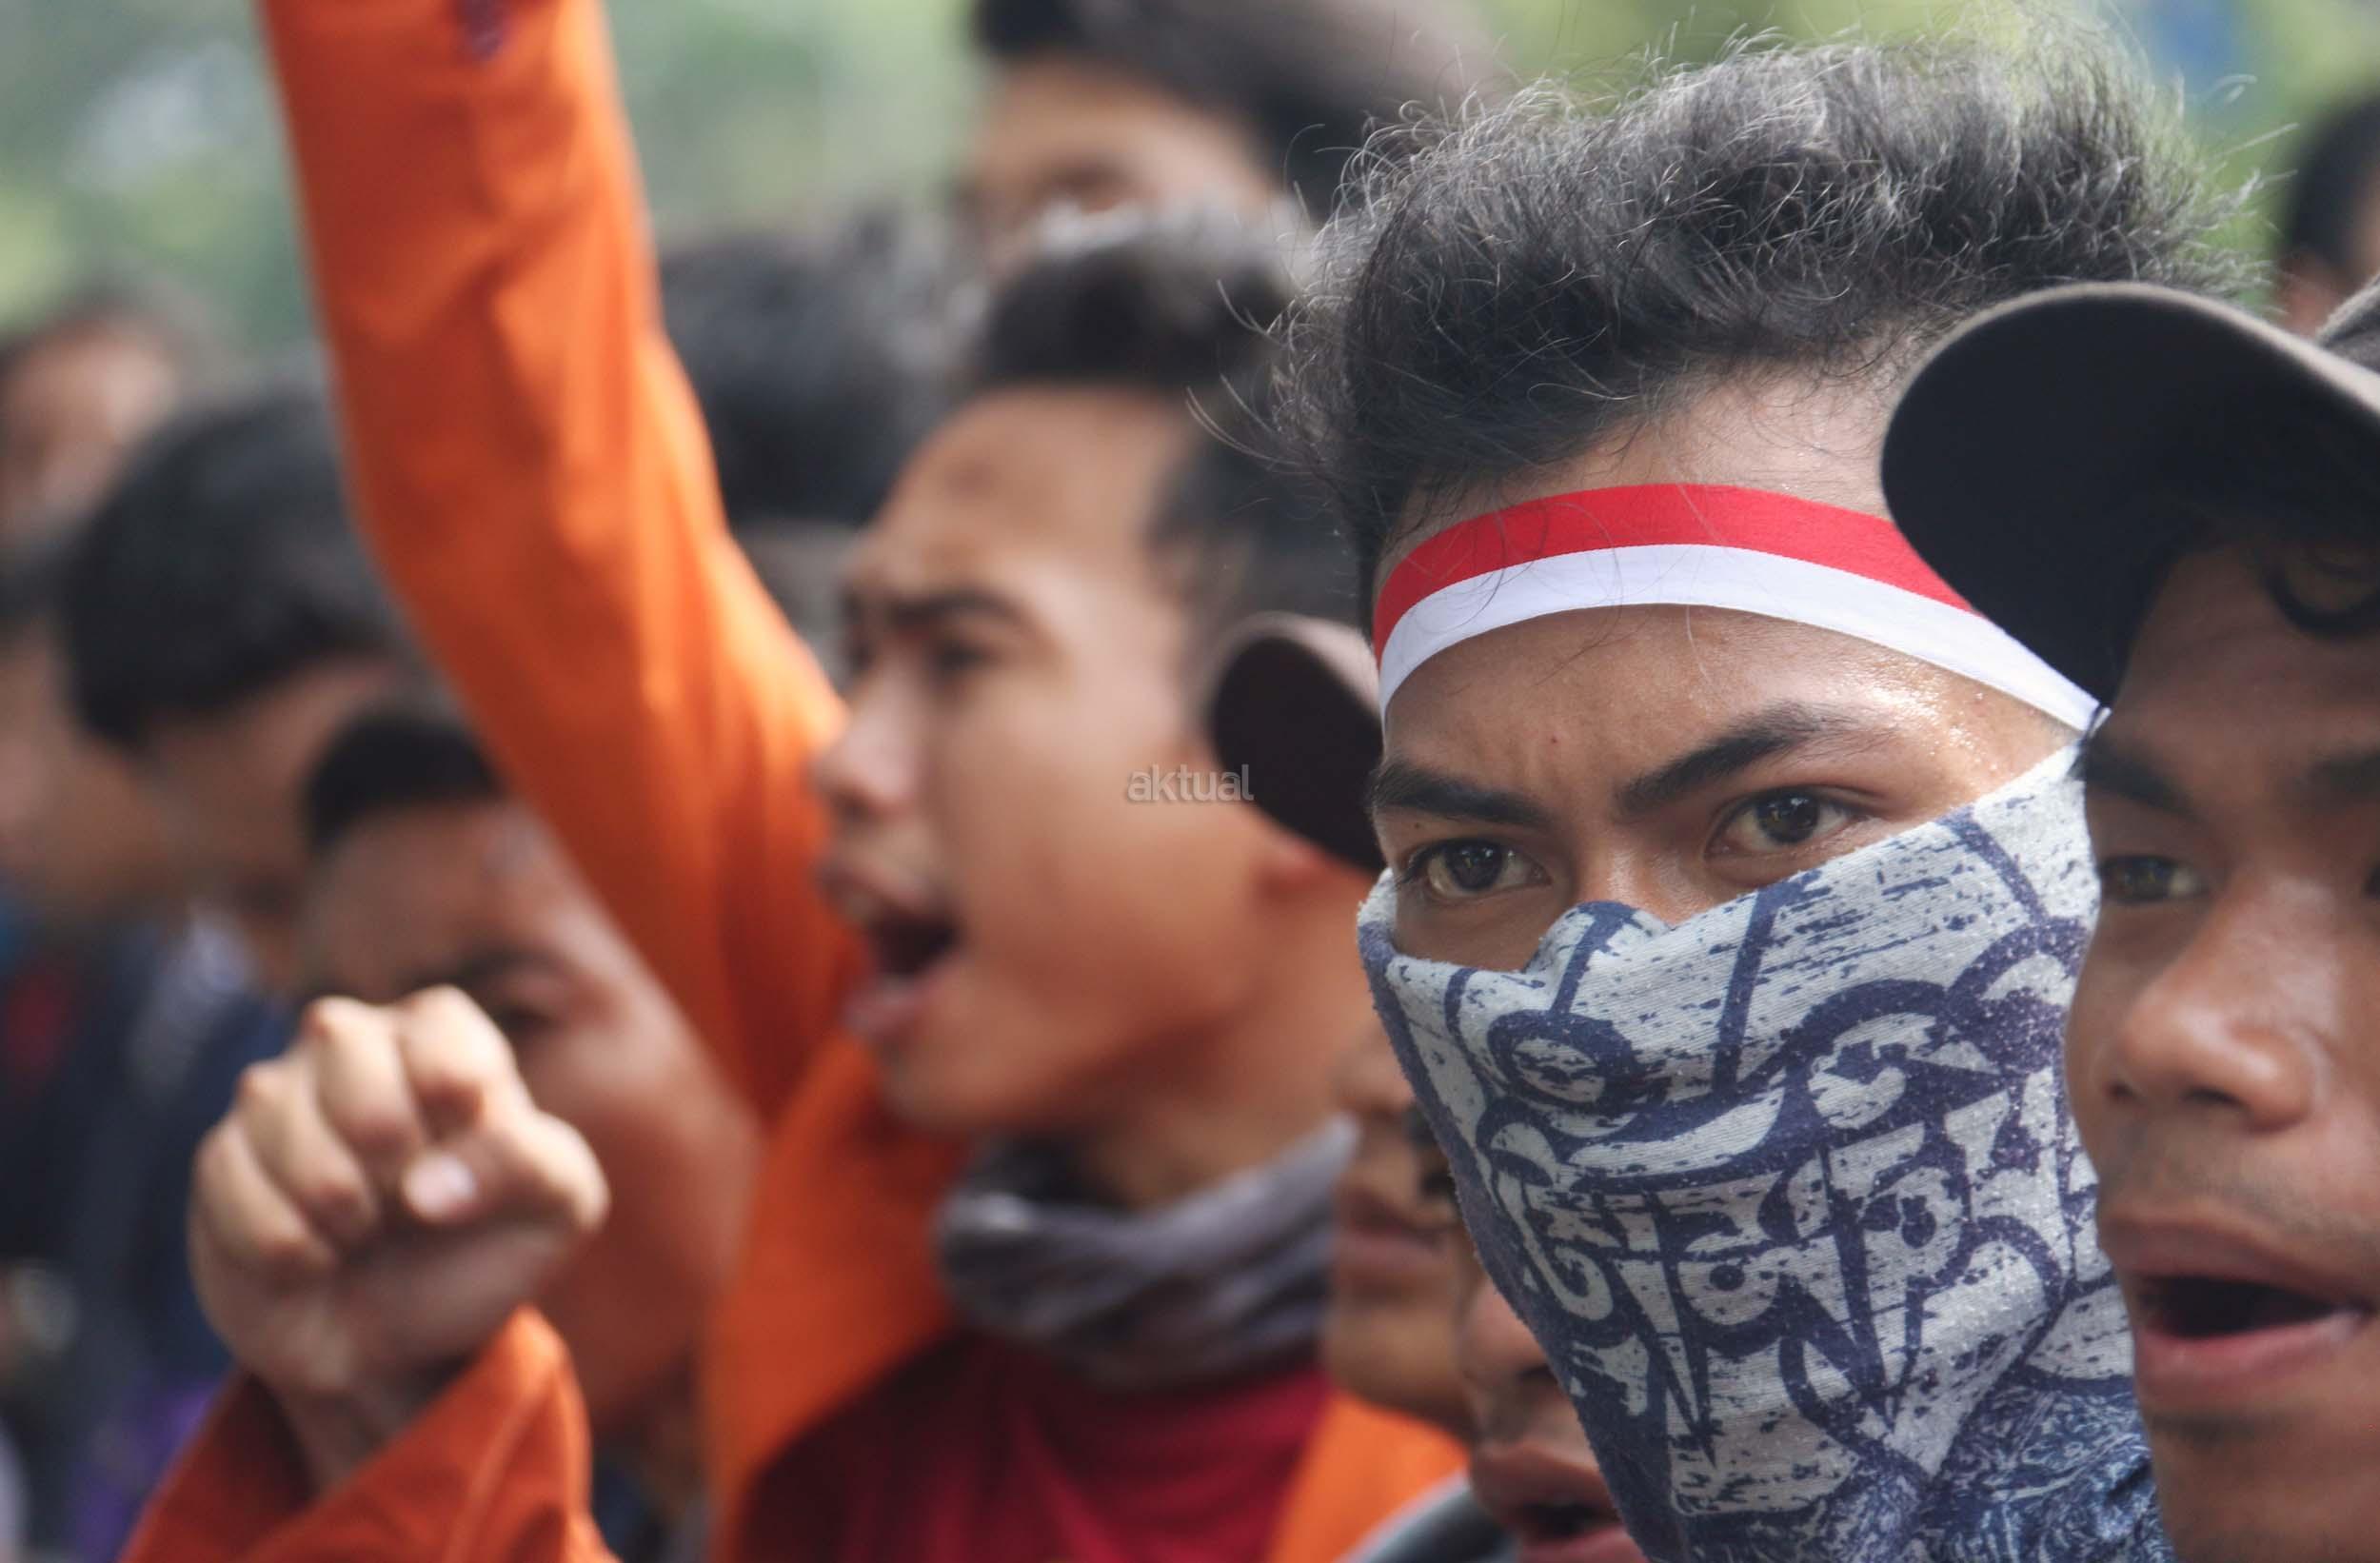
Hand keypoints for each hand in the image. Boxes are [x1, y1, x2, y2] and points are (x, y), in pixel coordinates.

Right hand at [189, 988, 607, 1489]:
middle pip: (354, 1067)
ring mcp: (276, 1093)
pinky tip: (315, 1256)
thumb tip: (425, 1187)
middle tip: (411, 1202)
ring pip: (285, 1127)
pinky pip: (236, 1187)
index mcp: (442, 1030)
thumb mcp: (556, 1206)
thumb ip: (527, 1165)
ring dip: (341, 1212)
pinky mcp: (222, 1156)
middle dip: (392, 1161)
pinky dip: (288, 1246)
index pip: (442, 1040)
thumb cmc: (484, 1249)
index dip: (460, 1117)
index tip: (469, 1155)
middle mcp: (352, 1040)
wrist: (398, 1343)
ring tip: (366, 1231)